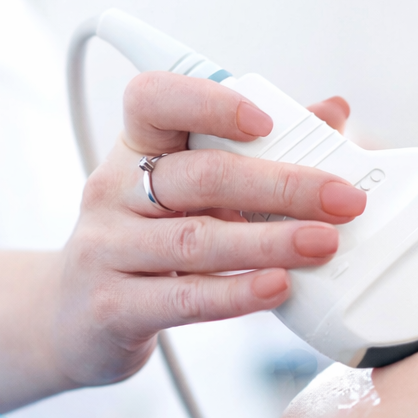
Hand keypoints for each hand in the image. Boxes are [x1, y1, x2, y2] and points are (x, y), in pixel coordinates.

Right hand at [52, 72, 361, 386]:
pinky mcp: (111, 306)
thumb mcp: (191, 189)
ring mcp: (106, 249)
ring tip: (324, 243)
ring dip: (271, 241)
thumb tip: (334, 111)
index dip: (209, 103)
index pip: (154, 99)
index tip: (267, 121)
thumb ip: (259, 150)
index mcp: (135, 147)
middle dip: (282, 185)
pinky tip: (280, 286)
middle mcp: (113, 190)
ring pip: (197, 239)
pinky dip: (238, 292)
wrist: (74, 318)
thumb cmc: (148, 239)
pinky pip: (184, 297)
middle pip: (201, 176)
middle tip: (343, 200)